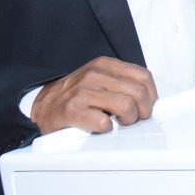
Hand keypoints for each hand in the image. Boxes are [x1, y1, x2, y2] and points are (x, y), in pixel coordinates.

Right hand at [30, 57, 157, 134]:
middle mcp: (94, 75)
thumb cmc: (74, 97)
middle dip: (142, 111)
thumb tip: (149, 98)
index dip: (151, 95)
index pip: (143, 76)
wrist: (44, 109)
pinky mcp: (73, 110)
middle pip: (138, 93)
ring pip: (126, 106)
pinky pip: (105, 123)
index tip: (146, 106)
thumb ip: (121, 83)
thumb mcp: (99, 80)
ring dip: (127, 120)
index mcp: (104, 65)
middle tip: (133, 119)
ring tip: (117, 123)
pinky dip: (106, 129)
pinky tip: (99, 127)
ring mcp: (83, 91)